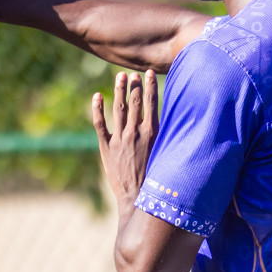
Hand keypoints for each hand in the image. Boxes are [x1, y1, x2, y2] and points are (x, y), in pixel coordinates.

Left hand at [92, 69, 159, 206]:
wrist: (138, 198)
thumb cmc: (157, 178)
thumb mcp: (166, 154)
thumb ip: (166, 136)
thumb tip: (175, 120)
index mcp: (152, 133)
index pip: (152, 103)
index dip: (150, 86)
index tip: (149, 73)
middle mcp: (135, 133)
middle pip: (134, 102)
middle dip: (133, 85)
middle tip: (132, 73)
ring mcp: (119, 139)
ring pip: (118, 108)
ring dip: (118, 90)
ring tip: (119, 76)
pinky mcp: (106, 147)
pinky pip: (100, 124)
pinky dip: (98, 109)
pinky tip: (97, 96)